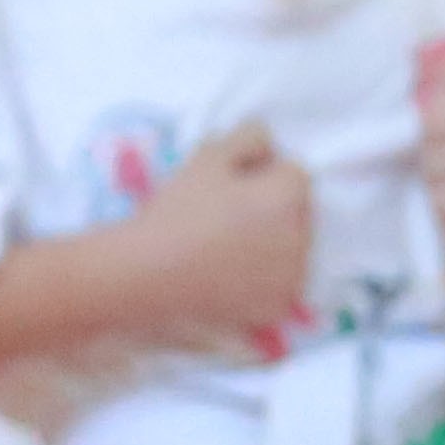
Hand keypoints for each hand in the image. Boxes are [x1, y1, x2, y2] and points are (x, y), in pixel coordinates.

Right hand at [123, 118, 317, 350]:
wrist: (144, 276)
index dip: (264, 175)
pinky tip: (230, 277)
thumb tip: (270, 140)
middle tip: (228, 219)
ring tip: (227, 250)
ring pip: (292, 250)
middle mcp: (301, 237)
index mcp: (288, 196)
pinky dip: (264, 281)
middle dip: (274, 210)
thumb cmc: (175, 212)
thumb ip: (249, 137)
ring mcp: (290, 278)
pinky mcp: (276, 308)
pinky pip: (280, 285)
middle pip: (299, 213)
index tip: (232, 187)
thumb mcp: (207, 157)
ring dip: (272, 244)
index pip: (296, 174)